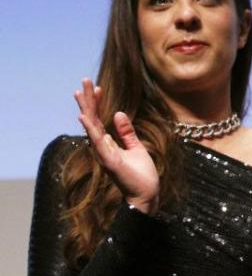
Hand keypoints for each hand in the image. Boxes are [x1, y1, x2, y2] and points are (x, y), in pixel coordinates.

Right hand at [74, 78, 159, 212]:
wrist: (146, 194)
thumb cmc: (141, 174)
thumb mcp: (136, 148)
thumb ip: (126, 132)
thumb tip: (117, 114)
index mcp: (109, 143)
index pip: (100, 119)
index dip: (98, 102)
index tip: (97, 86)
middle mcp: (102, 147)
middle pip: (92, 119)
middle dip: (89, 100)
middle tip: (84, 80)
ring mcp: (104, 153)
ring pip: (92, 127)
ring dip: (87, 109)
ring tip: (80, 92)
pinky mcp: (109, 160)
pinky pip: (98, 142)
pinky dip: (91, 129)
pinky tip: (85, 117)